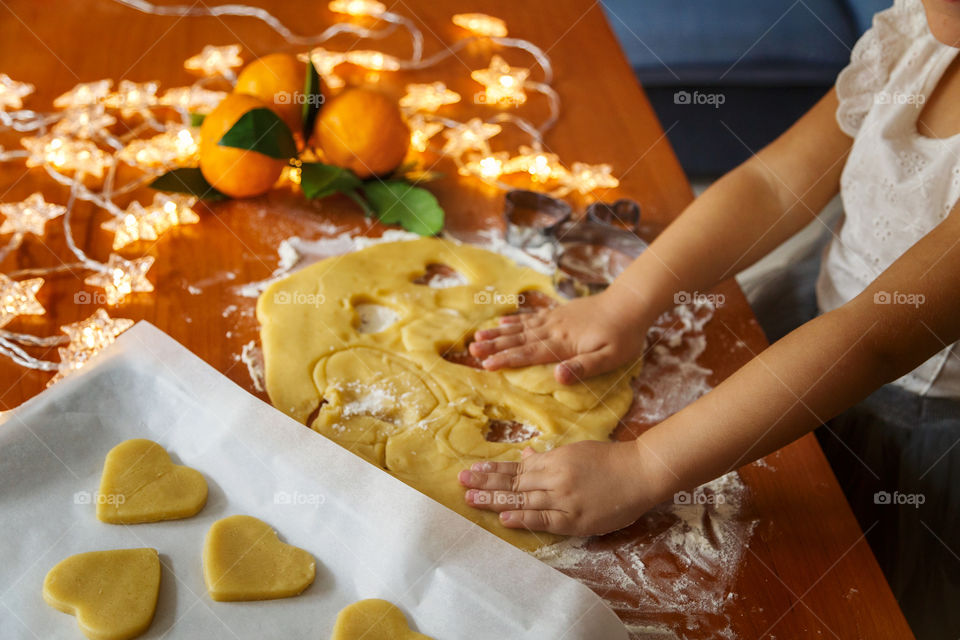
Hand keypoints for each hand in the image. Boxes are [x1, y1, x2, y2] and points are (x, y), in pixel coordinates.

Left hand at [458, 440, 661, 536]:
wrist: (641, 472)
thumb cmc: (610, 460)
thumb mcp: (575, 451)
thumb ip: (547, 457)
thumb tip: (523, 454)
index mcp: (554, 460)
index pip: (516, 468)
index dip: (493, 470)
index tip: (471, 470)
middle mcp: (554, 478)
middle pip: (514, 482)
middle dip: (486, 483)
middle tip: (461, 482)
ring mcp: (564, 499)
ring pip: (523, 500)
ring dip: (495, 500)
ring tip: (471, 499)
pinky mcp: (575, 519)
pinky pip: (544, 519)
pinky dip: (523, 518)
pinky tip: (504, 518)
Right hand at [469, 290, 648, 383]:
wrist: (630, 302)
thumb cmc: (624, 334)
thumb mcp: (610, 357)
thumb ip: (583, 367)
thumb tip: (557, 378)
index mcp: (563, 344)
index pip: (529, 353)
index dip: (507, 359)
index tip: (486, 364)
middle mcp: (553, 330)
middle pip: (518, 339)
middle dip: (494, 345)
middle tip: (471, 349)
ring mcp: (555, 319)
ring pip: (521, 327)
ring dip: (498, 332)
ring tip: (477, 335)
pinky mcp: (559, 313)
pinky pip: (531, 317)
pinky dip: (515, 319)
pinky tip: (502, 320)